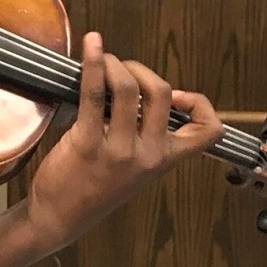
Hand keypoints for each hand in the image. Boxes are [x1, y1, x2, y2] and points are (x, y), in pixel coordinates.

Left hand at [0, 32, 223, 266]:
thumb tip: (140, 88)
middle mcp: (148, 155)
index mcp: (164, 159)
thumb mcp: (134, 166)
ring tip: (101, 62)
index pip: (208, 130)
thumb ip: (145, 134)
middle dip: (140, 69)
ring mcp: (119, 150)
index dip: (199, 104)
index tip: (177, 95)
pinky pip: (93, 93)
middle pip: (161, 92)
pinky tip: (90, 49)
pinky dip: (92, 64)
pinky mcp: (88, 144)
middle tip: (120, 70)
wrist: (59, 218)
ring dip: (113, 64)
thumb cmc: (93, 187)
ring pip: (128, 88)